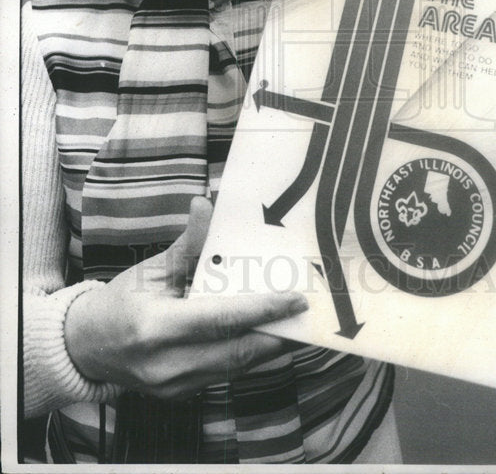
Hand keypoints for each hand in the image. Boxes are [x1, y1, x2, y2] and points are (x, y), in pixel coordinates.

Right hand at [64, 197, 306, 398]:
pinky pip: (224, 374)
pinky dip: (248, 356)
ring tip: (295, 325)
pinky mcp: (181, 394)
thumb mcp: (151, 269)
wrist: (86, 348)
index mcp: (156, 327)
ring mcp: (174, 385)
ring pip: (235, 368)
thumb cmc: (120, 301)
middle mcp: (167, 363)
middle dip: (276, 333)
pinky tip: (267, 337)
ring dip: (268, 347)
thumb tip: (207, 204)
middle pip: (236, 351)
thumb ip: (186, 244)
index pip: (220, 319)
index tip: (292, 299)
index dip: (261, 309)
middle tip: (306, 313)